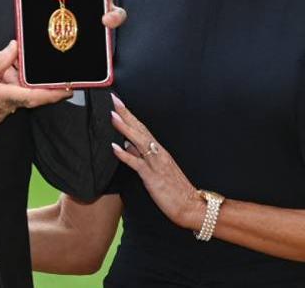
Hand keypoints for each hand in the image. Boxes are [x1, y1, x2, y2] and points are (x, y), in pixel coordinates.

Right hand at [0, 41, 72, 147]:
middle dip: (26, 74)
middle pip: (26, 91)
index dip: (54, 93)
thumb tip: (14, 49)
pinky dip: (4, 84)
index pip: (33, 96)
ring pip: (16, 93)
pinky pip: (7, 98)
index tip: (70, 87)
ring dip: (12, 78)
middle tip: (18, 58)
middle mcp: (1, 109)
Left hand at [109, 94, 204, 231]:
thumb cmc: (176, 190)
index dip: (130, 116)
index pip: (142, 129)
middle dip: (127, 114)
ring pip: (138, 142)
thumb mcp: (158, 170)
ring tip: (113, 116)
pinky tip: (115, 147)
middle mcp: (158, 154)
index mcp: (160, 151)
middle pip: (140, 129)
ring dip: (125, 128)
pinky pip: (136, 164)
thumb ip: (142, 156)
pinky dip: (125, 155)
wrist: (191, 205)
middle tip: (114, 99)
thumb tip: (126, 144)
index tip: (119, 103)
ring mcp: (155, 164)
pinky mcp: (152, 177)